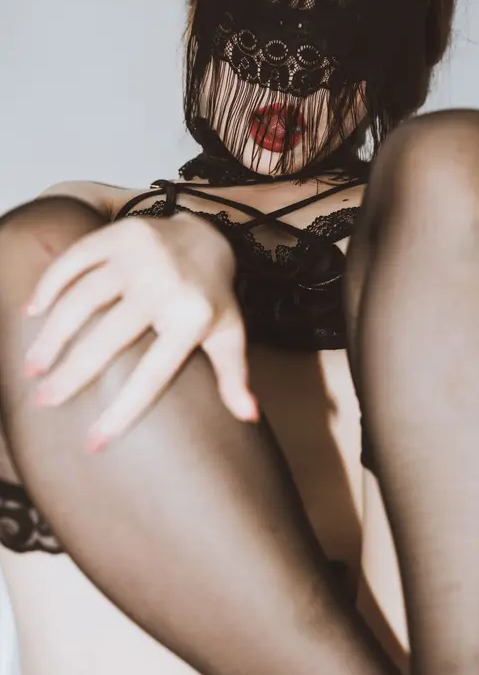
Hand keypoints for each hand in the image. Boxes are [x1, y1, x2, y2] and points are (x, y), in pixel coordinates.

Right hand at [23, 214, 258, 448]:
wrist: (207, 237)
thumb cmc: (212, 298)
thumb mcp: (229, 336)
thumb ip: (234, 376)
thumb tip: (249, 417)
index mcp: (192, 317)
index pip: (152, 374)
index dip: (122, 410)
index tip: (93, 441)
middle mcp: (165, 284)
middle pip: (107, 339)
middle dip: (71, 374)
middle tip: (45, 401)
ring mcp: (139, 255)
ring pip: (83, 299)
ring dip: (53, 335)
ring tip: (35, 367)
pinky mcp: (118, 234)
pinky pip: (75, 260)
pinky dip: (50, 286)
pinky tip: (33, 314)